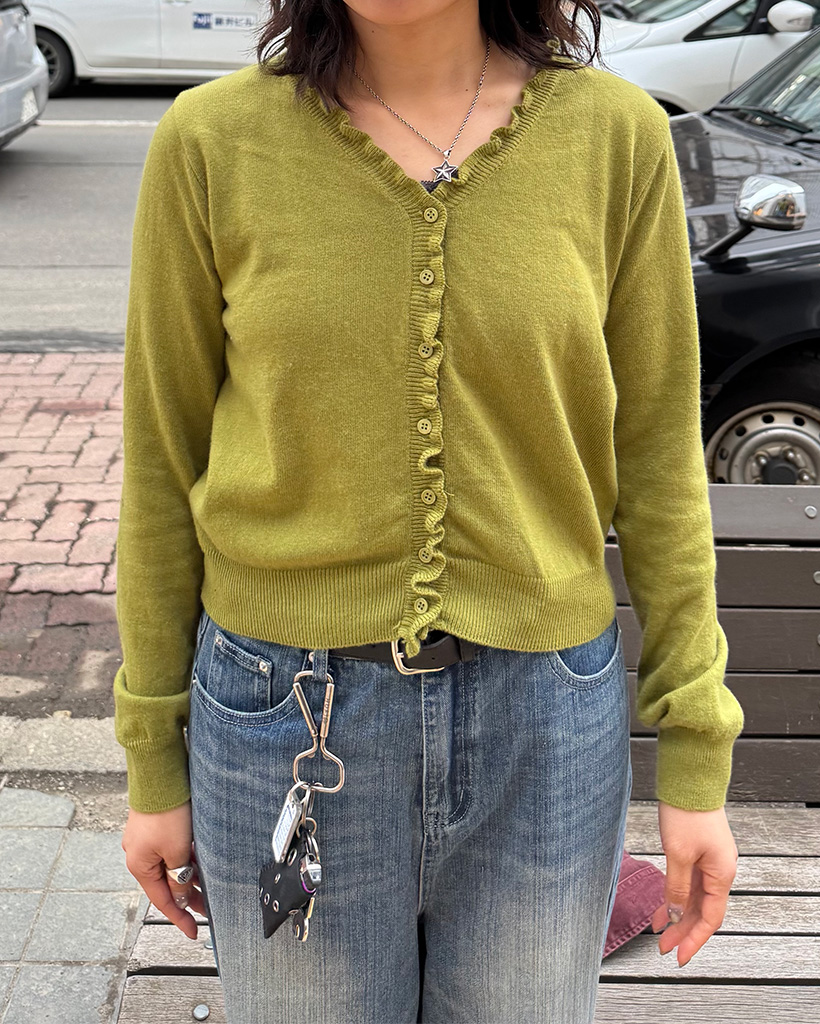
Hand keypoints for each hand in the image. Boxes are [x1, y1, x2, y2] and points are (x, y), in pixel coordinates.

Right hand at [122, 799, 206, 939]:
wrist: (160, 777)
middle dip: (187, 897)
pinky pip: (170, 850)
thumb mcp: (177, 851)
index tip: (193, 932)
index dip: (179, 918)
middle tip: (208, 908)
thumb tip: (181, 897)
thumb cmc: (166, 812)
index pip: (162, 901)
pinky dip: (184, 859)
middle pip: (166, 883)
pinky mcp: (154, 827)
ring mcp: (145, 840)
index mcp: (139, 865)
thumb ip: (179, 878)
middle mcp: (138, 854)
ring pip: (169, 866)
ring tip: (208, 885)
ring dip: (187, 876)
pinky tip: (199, 860)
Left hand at [650, 801, 737, 966]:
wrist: (690, 779)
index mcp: (721, 874)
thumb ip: (677, 887)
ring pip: (695, 897)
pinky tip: (662, 904)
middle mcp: (720, 870)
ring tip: (659, 931)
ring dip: (678, 914)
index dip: (694, 939)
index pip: (710, 918)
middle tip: (663, 948)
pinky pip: (690, 881)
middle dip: (683, 930)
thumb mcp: (677, 854)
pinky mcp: (699, 851)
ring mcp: (710, 860)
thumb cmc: (686, 813)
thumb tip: (676, 913)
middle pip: (703, 910)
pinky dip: (676, 895)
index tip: (678, 956)